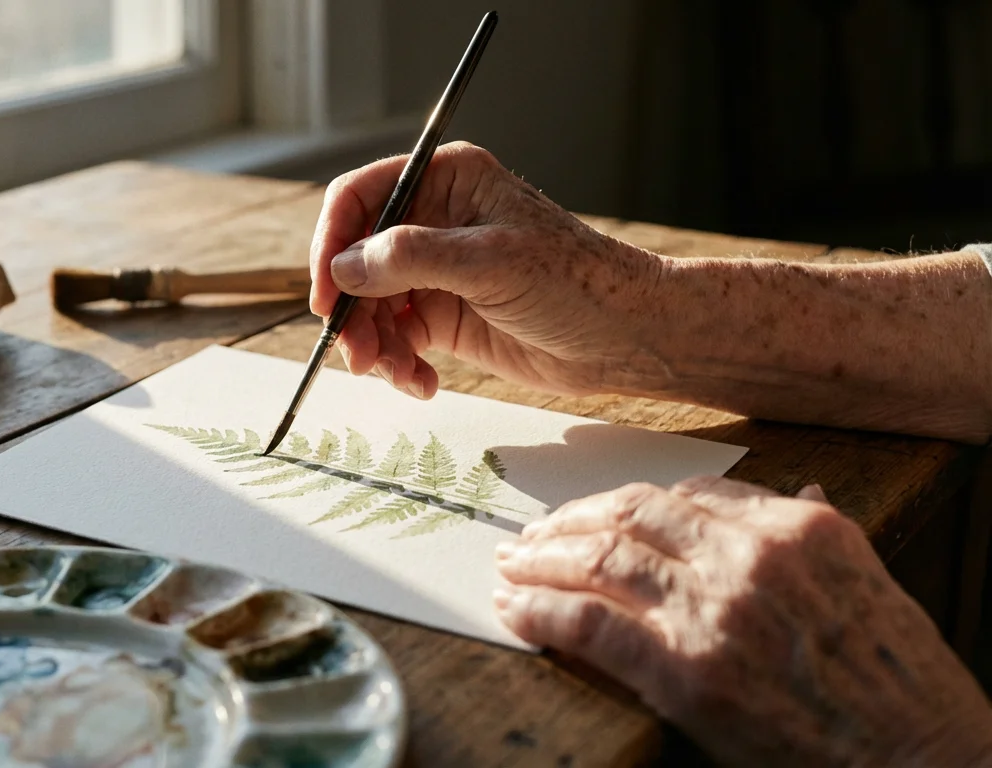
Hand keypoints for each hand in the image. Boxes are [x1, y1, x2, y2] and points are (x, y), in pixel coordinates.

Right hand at [309, 141, 662, 398]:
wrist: (624, 339)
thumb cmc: (576, 282)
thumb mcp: (489, 262)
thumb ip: (411, 258)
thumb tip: (344, 267)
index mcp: (449, 181)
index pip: (362, 197)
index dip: (332, 242)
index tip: (326, 291)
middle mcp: (435, 221)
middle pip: (357, 258)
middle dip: (352, 309)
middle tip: (356, 353)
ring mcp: (436, 271)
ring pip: (371, 305)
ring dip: (373, 345)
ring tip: (396, 374)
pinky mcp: (444, 316)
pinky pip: (396, 338)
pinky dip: (398, 364)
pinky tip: (420, 383)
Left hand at [494, 478, 991, 765]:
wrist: (922, 764)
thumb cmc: (903, 687)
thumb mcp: (874, 585)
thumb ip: (821, 534)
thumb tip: (798, 490)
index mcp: (799, 529)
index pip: (686, 495)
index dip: (623, 504)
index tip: (593, 515)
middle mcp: (751, 556)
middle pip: (630, 515)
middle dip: (569, 522)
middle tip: (531, 535)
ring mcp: (716, 611)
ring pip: (600, 560)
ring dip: (541, 560)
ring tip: (511, 566)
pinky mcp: (685, 671)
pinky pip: (590, 624)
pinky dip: (541, 612)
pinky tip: (515, 610)